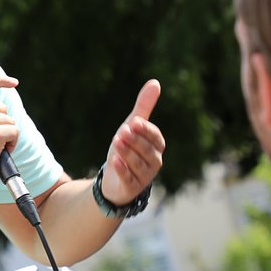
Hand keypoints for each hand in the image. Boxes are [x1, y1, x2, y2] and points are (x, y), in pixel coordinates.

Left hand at [101, 79, 164, 204]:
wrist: (115, 177)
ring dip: (127, 153)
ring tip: (116, 142)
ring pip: (138, 164)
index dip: (145, 130)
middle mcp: (154, 161)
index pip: (155, 137)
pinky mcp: (132, 187)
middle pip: (146, 150)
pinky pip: (129, 179)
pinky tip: (114, 162)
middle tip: (122, 132)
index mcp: (157, 146)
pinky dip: (122, 171)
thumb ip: (144, 107)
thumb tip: (155, 82)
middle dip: (134, 141)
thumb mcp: (133, 126)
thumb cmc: (127, 148)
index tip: (134, 122)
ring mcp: (144, 176)